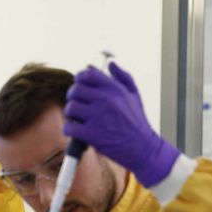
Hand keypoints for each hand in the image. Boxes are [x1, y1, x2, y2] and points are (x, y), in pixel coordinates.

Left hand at [63, 62, 179, 187]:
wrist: (142, 148)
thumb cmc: (137, 122)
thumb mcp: (134, 95)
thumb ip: (123, 76)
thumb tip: (111, 63)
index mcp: (114, 89)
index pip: (88, 74)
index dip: (80, 78)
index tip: (79, 84)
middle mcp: (105, 100)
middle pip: (75, 90)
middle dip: (73, 96)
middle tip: (78, 103)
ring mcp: (98, 117)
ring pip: (71, 108)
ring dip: (71, 114)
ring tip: (78, 118)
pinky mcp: (91, 134)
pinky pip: (69, 127)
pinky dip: (69, 130)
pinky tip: (76, 131)